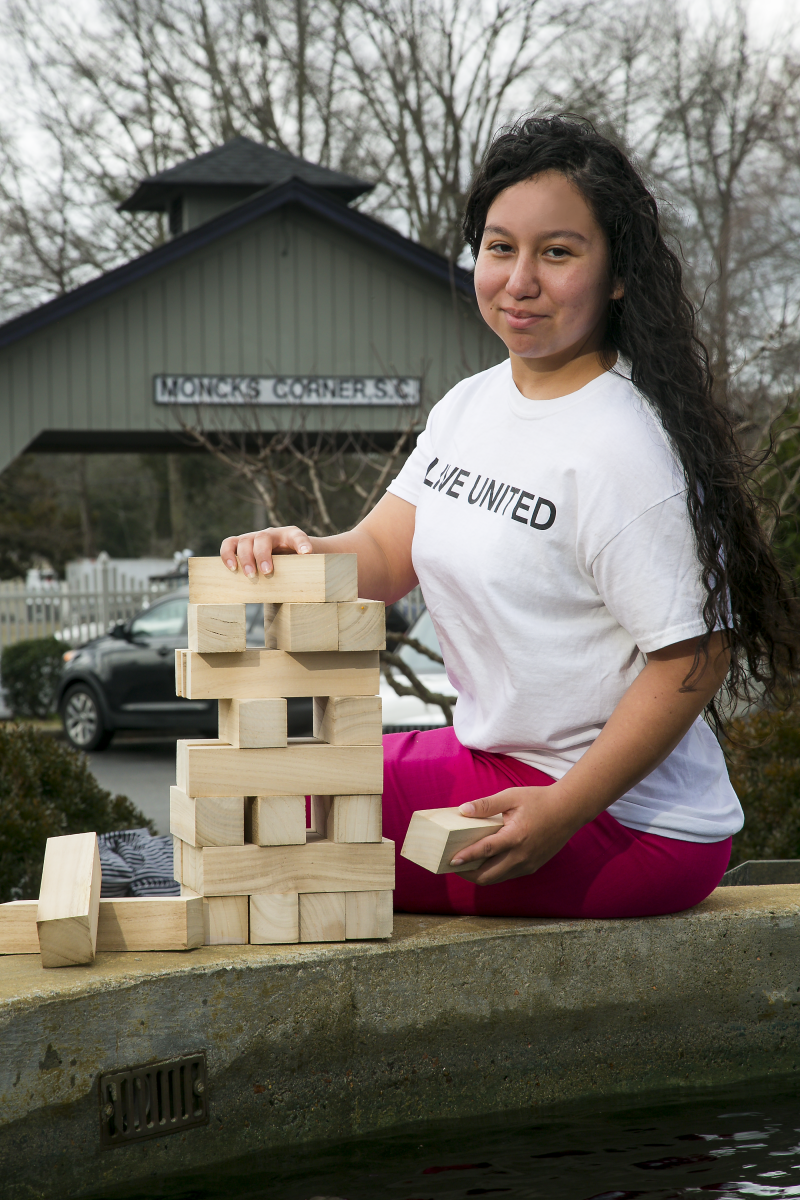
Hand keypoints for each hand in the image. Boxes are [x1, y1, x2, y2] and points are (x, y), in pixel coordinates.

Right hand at [219, 526, 313, 576]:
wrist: (284, 553)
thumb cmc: (294, 560)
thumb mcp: (303, 563)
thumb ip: (306, 568)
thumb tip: (308, 584)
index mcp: (290, 535)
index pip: (297, 536)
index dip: (301, 543)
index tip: (306, 553)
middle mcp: (270, 533)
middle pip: (263, 538)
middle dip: (263, 555)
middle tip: (267, 573)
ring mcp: (254, 537)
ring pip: (244, 541)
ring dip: (246, 558)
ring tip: (251, 576)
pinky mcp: (240, 543)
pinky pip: (229, 544)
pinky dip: (227, 555)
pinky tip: (232, 568)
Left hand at [450, 783, 578, 885]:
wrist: (568, 811)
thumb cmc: (539, 801)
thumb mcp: (511, 797)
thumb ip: (486, 805)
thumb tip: (463, 810)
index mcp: (516, 836)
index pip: (486, 850)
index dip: (467, 857)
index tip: (451, 861)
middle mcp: (522, 855)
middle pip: (489, 875)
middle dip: (468, 874)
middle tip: (454, 866)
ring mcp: (528, 864)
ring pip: (498, 878)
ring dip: (480, 875)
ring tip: (466, 866)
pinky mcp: (532, 867)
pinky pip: (508, 875)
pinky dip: (494, 872)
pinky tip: (486, 862)